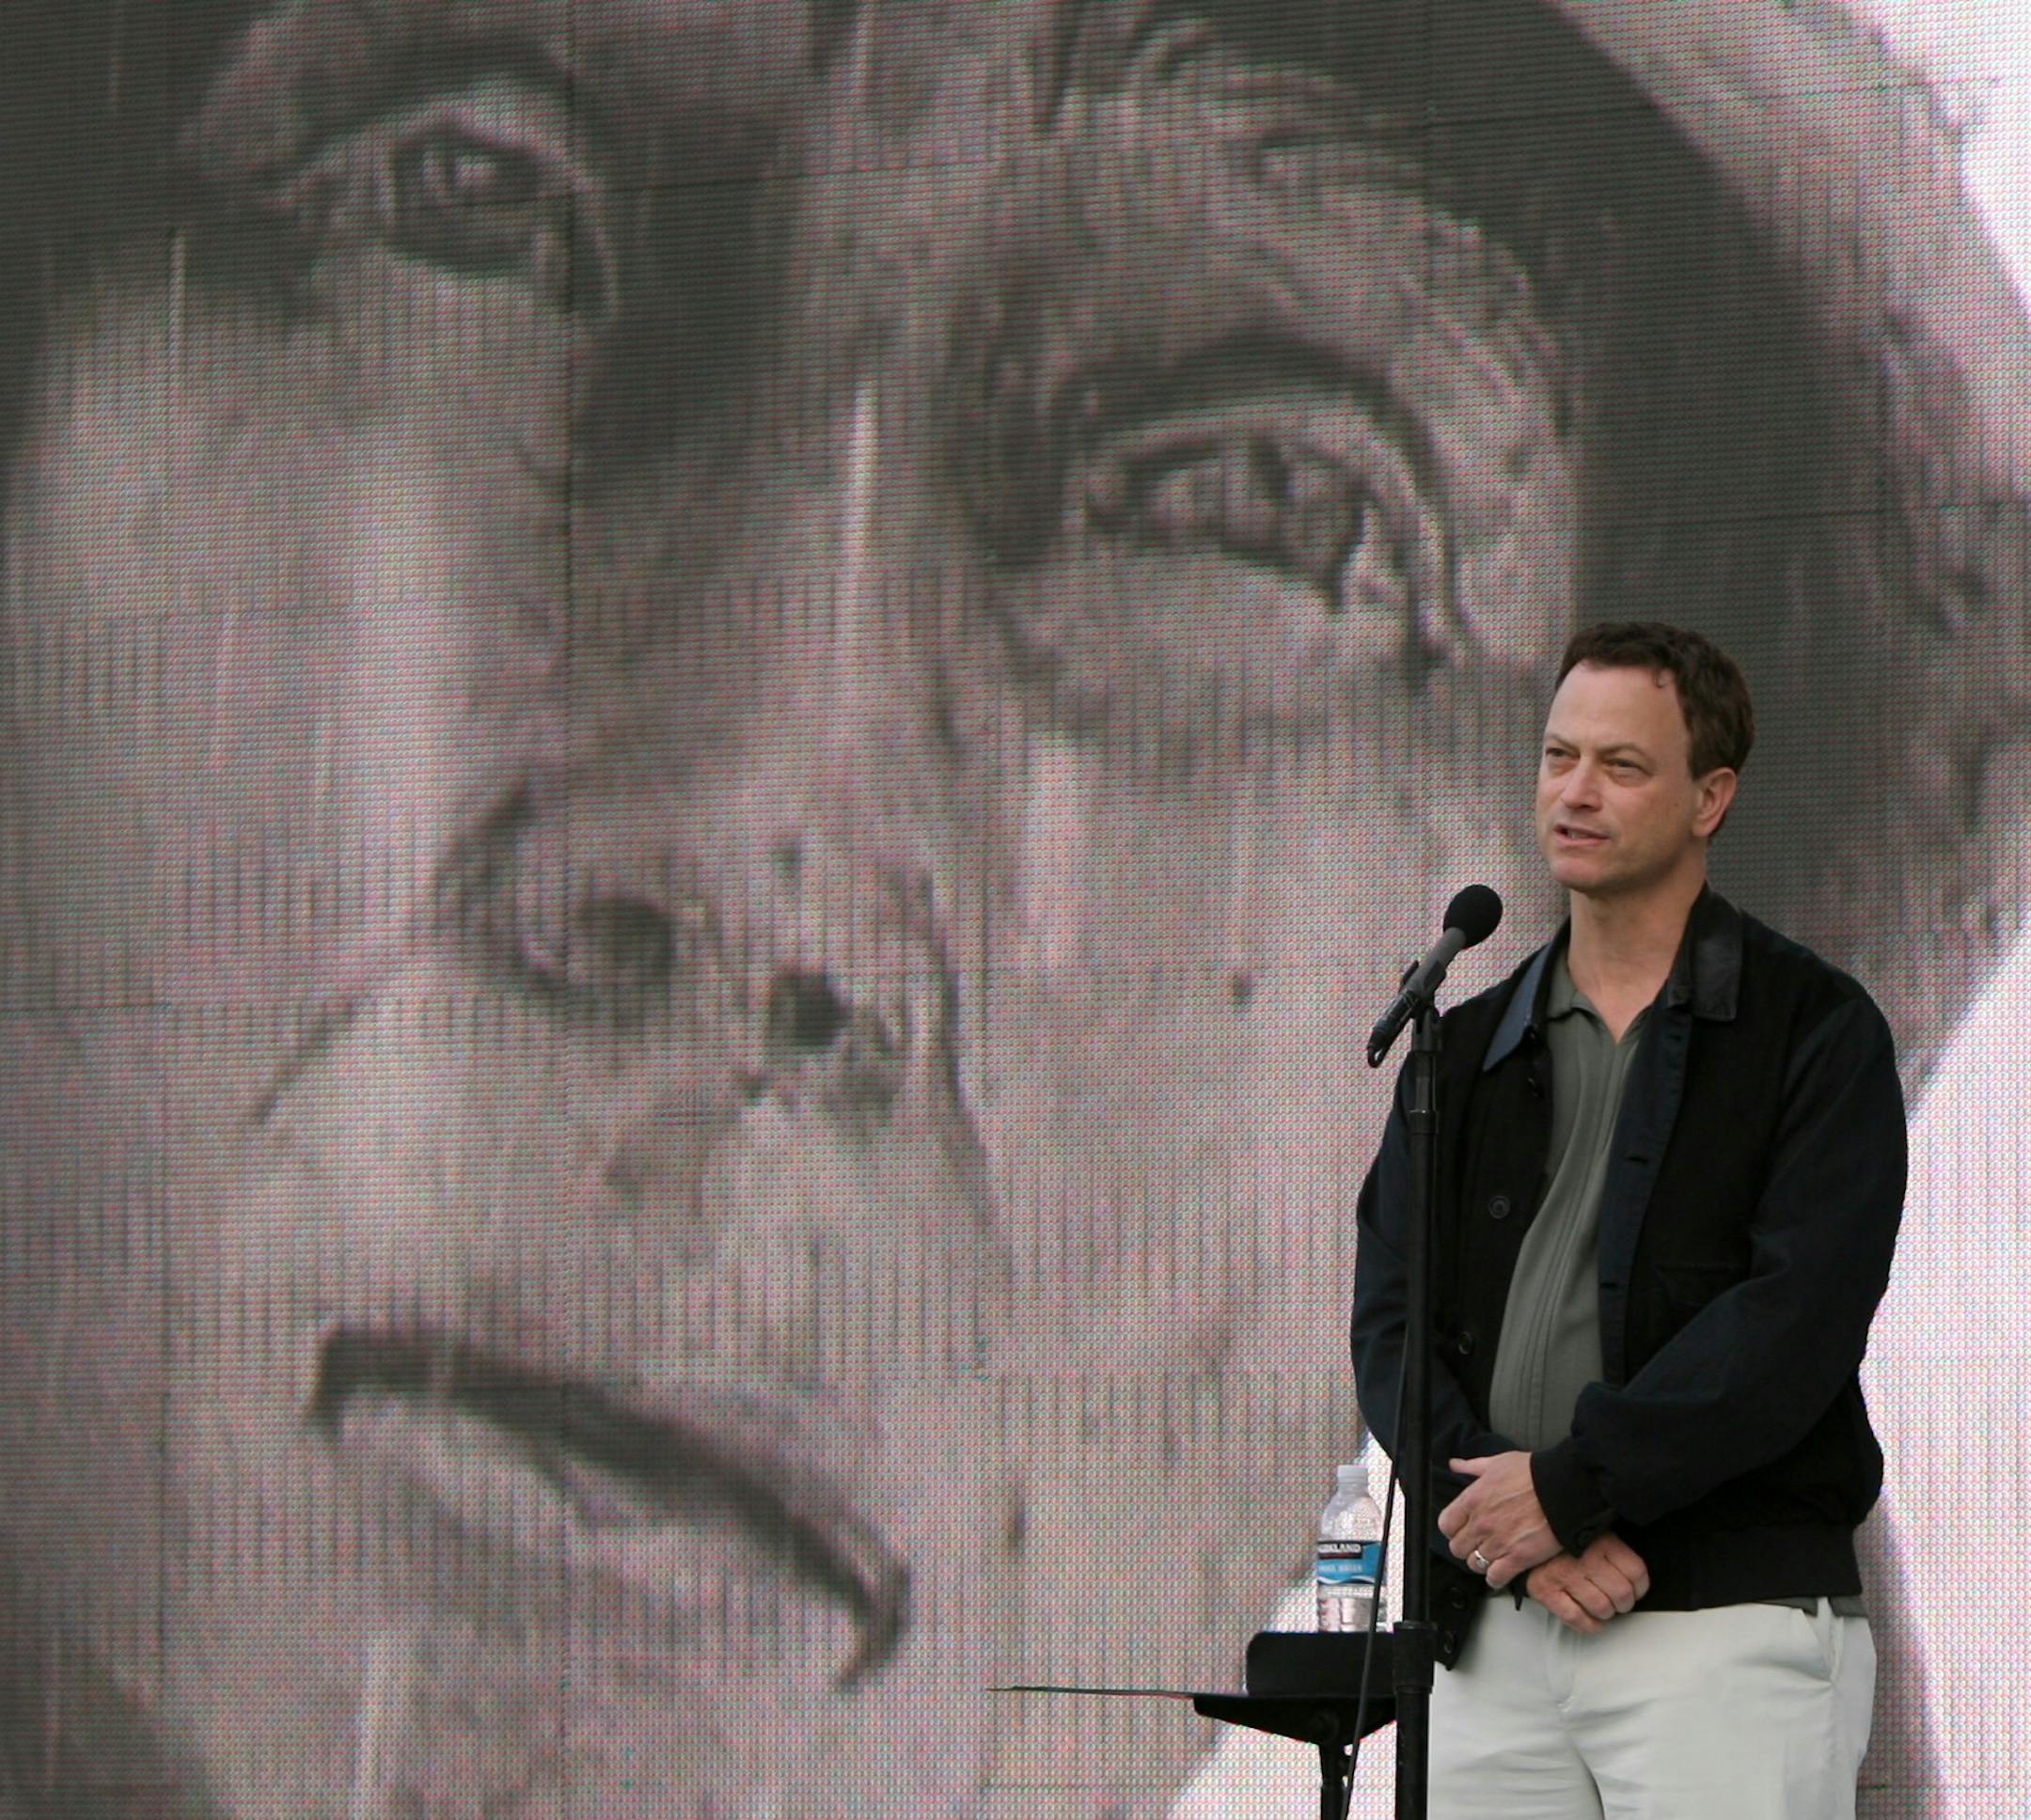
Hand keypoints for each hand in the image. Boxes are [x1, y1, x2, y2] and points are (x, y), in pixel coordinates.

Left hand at [1439, 1451, 1559, 1589]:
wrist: (1563, 1488)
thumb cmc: (1533, 1473)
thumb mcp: (1498, 1462)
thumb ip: (1473, 1466)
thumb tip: (1456, 1465)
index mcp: (1472, 1499)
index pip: (1446, 1525)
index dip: (1452, 1529)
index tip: (1460, 1529)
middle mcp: (1480, 1523)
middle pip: (1457, 1548)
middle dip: (1466, 1547)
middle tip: (1477, 1544)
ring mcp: (1498, 1543)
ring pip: (1474, 1564)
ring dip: (1481, 1562)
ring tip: (1491, 1557)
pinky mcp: (1517, 1558)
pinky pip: (1495, 1578)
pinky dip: (1496, 1578)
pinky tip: (1501, 1572)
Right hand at [1523, 1534, 1650, 1634]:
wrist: (1520, 1534)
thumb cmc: (1562, 1536)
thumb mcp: (1593, 1530)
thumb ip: (1615, 1548)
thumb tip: (1637, 1577)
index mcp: (1600, 1540)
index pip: (1636, 1571)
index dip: (1641, 1586)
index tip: (1636, 1589)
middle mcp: (1583, 1558)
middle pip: (1622, 1594)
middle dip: (1624, 1603)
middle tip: (1619, 1601)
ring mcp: (1563, 1575)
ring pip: (1602, 1609)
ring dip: (1607, 1613)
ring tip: (1604, 1607)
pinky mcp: (1545, 1590)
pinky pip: (1576, 1618)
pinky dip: (1589, 1625)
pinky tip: (1592, 1620)